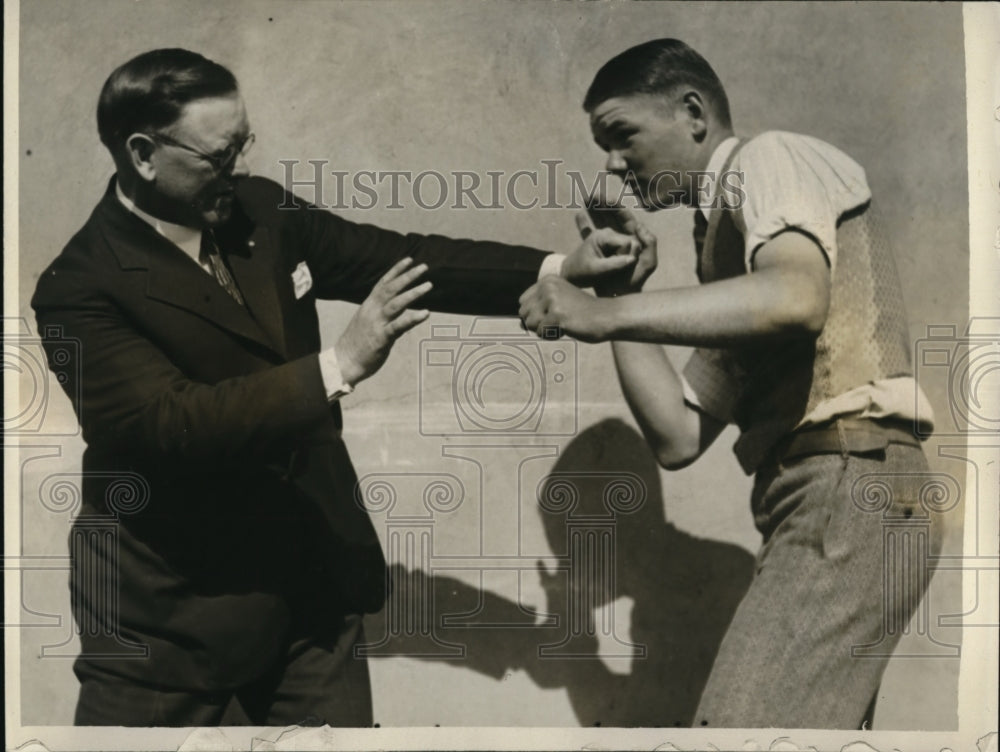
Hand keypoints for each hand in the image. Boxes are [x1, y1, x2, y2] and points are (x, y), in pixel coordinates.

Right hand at [335, 258, 431, 384]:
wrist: (343, 362)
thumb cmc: (357, 343)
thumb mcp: (367, 322)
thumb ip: (382, 312)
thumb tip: (400, 307)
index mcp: (368, 305)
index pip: (383, 283)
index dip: (396, 270)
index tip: (409, 260)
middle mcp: (372, 311)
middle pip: (391, 289)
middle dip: (408, 276)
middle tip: (424, 267)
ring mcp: (376, 324)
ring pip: (396, 304)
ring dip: (413, 293)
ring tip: (429, 285)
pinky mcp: (381, 338)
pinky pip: (399, 326)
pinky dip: (413, 318)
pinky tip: (426, 313)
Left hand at [518, 276, 610, 343]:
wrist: (606, 316)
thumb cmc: (583, 312)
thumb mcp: (559, 301)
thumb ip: (539, 307)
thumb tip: (520, 323)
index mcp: (547, 280)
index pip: (522, 303)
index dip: (535, 313)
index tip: (554, 313)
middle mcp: (547, 287)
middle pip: (523, 313)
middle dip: (538, 322)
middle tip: (559, 320)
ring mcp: (552, 300)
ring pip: (530, 324)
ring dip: (545, 329)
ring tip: (563, 323)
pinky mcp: (557, 315)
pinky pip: (541, 333)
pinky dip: (552, 335)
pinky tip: (567, 328)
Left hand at [560, 221, 639, 286]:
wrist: (571, 273)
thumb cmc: (581, 272)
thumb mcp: (596, 271)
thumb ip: (614, 265)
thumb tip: (632, 259)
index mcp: (602, 236)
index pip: (626, 243)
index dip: (624, 257)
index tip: (612, 267)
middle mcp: (609, 232)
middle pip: (631, 243)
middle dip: (626, 257)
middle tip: (611, 268)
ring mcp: (612, 237)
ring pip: (631, 247)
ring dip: (625, 258)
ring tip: (610, 266)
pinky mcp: (614, 243)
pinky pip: (628, 250)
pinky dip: (624, 259)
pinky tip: (613, 264)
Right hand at [575, 206, 657, 296]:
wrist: (619, 298)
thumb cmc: (635, 282)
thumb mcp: (648, 263)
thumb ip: (650, 244)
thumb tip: (640, 226)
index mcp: (632, 239)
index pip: (625, 219)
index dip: (617, 208)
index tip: (607, 199)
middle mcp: (620, 239)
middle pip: (611, 217)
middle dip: (602, 205)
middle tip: (592, 195)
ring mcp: (607, 245)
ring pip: (599, 222)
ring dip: (593, 211)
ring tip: (585, 199)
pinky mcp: (596, 252)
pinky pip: (588, 235)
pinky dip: (583, 224)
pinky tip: (578, 214)